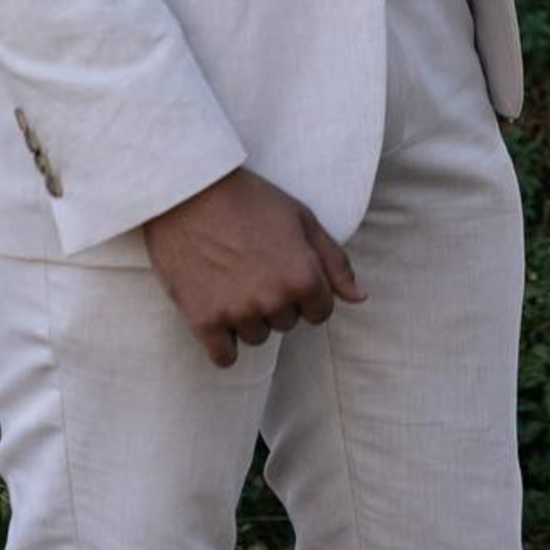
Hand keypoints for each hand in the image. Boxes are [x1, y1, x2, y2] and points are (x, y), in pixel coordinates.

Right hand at [142, 165, 365, 367]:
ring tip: (232, 280)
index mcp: (303, 275)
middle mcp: (273, 299)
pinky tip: (219, 316)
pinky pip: (224, 357)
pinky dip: (223, 344)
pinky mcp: (204, 322)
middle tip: (255, 268)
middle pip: (287, 323)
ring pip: (257, 337)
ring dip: (249, 318)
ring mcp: (238, 312)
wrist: (190, 193)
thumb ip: (335, 262)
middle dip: (277, 301)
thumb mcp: (302, 219)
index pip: (321, 312)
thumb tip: (359, 298)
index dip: (307, 292)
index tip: (286, 271)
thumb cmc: (249, 200)